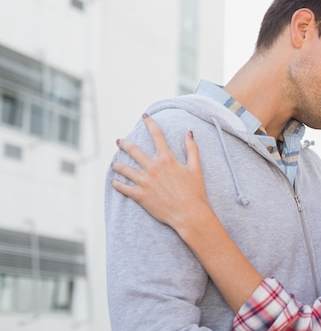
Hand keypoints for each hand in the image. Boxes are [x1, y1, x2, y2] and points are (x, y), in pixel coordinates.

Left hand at [111, 114, 209, 229]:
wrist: (189, 214)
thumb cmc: (195, 191)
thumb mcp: (195, 168)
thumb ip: (192, 148)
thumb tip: (189, 133)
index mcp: (166, 159)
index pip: (156, 135)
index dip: (150, 123)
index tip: (144, 116)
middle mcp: (153, 167)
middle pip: (133, 150)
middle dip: (124, 143)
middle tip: (119, 141)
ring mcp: (144, 182)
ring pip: (124, 169)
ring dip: (118, 165)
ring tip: (115, 164)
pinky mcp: (140, 195)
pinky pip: (123, 187)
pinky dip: (117, 184)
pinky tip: (115, 182)